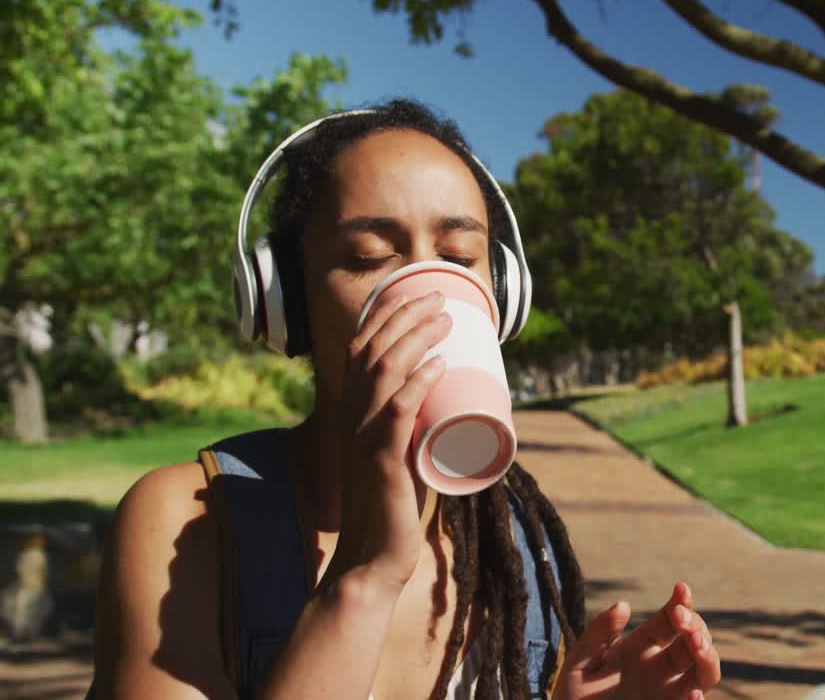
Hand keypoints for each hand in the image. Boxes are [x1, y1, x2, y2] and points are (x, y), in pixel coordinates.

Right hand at [323, 290, 451, 592]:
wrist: (372, 558)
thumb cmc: (391, 507)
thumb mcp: (399, 452)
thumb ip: (413, 426)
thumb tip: (448, 397)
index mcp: (351, 411)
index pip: (362, 347)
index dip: (388, 314)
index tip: (421, 293)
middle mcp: (350, 417)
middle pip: (373, 349)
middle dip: (407, 315)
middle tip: (442, 298)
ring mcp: (363, 438)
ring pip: (385, 372)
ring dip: (417, 338)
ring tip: (446, 320)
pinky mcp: (382, 463)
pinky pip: (396, 413)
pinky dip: (418, 384)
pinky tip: (438, 365)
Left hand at [554, 582, 721, 699]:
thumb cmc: (575, 697)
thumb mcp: (579, 662)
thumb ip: (598, 634)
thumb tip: (623, 605)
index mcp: (642, 647)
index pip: (671, 619)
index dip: (681, 602)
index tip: (681, 588)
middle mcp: (661, 668)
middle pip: (695, 641)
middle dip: (695, 625)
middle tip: (681, 618)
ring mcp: (669, 693)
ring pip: (705, 672)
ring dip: (707, 656)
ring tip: (696, 644)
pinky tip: (691, 694)